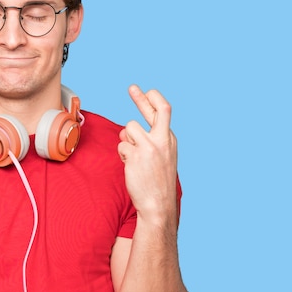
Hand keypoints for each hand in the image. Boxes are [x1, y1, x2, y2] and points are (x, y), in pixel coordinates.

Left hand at [118, 85, 177, 223]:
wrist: (158, 204)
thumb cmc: (157, 182)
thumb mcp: (162, 157)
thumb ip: (149, 140)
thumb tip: (128, 129)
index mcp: (169, 139)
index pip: (164, 111)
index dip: (153, 100)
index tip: (146, 91)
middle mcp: (162, 140)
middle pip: (155, 110)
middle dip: (142, 98)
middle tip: (132, 87)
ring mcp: (149, 146)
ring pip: (128, 129)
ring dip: (126, 140)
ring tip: (133, 157)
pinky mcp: (136, 155)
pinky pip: (121, 145)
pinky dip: (123, 154)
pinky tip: (131, 166)